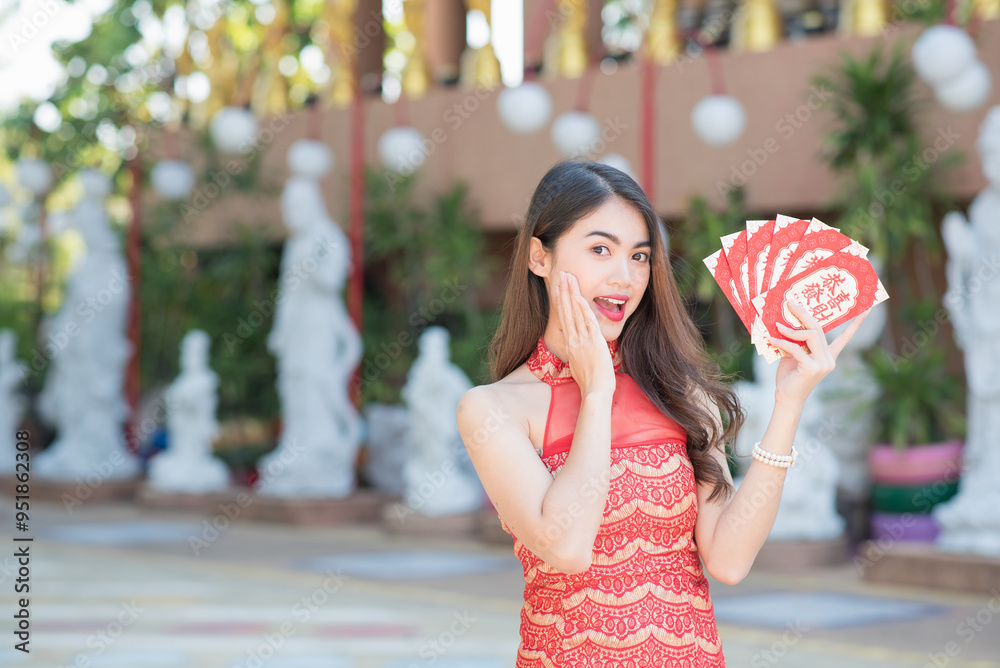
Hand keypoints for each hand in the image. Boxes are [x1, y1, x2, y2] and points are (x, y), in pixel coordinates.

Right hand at [555, 271, 615, 395]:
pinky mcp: (593, 342)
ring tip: (568, 277)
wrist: (595, 392)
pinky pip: (587, 322)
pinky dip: (583, 309)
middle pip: (566, 310)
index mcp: (570, 344)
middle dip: (564, 290)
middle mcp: (573, 339)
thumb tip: (579, 351)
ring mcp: (582, 340)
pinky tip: (580, 296)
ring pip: (575, 312)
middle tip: (561, 273)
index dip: (561, 301)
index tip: (559, 288)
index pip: (564, 318)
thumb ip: (579, 354)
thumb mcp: (580, 366)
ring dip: (571, 293)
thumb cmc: (591, 383)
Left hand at [768, 301, 869, 410]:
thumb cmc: (789, 377)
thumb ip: (795, 342)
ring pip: (810, 335)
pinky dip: (782, 342)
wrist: (786, 399)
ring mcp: (822, 364)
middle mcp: (829, 359)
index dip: (856, 324)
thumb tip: (785, 323)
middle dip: (804, 314)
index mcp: (828, 356)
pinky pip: (795, 348)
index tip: (867, 310)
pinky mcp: (811, 368)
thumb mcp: (793, 356)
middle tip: (791, 302)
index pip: (845, 337)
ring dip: (791, 329)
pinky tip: (771, 339)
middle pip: (818, 329)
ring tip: (777, 325)